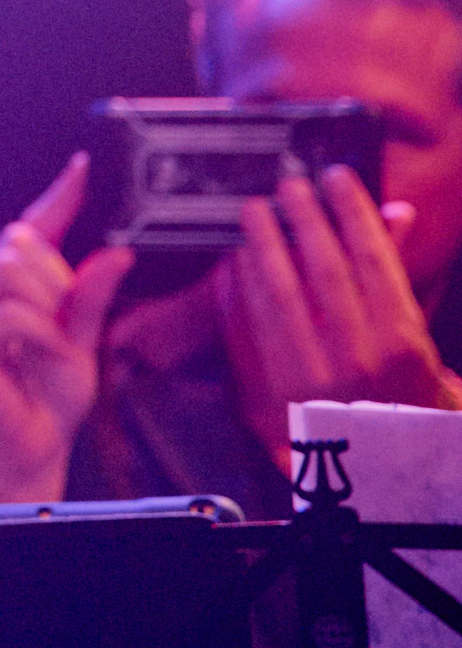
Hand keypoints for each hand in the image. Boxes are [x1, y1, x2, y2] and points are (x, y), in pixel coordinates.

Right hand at [0, 152, 134, 502]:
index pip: (33, 227)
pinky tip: (46, 354)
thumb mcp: (83, 342)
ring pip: (12, 270)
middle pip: (19, 242)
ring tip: (54, 344)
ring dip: (49, 307)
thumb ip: (93, 298)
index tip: (80, 168)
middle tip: (66, 326)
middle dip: (58, 280)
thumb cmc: (50, 398)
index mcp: (11, 285)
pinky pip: (11, 313)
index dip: (56, 196)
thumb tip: (118, 254)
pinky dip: (41, 334)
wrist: (33, 449)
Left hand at [219, 166, 461, 459]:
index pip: (373, 259)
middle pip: (323, 267)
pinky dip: (241, 284)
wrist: (370, 472)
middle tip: (289, 185)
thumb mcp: (413, 339)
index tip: (336, 178)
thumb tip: (395, 211)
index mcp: (401, 343)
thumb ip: (396, 275)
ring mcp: (312, 374)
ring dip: (263, 242)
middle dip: (303, 217)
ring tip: (256, 210)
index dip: (352, 211)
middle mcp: (358, 357)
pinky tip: (238, 257)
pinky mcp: (271, 389)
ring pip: (279, 289)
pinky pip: (249, 322)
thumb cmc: (396, 396)